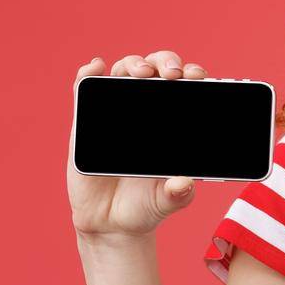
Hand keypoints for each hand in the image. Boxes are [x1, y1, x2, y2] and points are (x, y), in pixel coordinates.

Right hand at [67, 50, 210, 241]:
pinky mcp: (87, 120)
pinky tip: (95, 68)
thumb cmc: (146, 204)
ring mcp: (116, 111)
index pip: (186, 86)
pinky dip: (88, 73)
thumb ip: (178, 193)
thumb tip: (184, 183)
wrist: (110, 221)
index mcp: (174, 122)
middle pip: (156, 70)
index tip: (198, 77)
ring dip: (133, 64)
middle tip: (172, 74)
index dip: (193, 74)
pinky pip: (86, 89)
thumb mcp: (167, 200)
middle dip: (165, 62)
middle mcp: (147, 110)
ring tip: (141, 72)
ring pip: (124, 72)